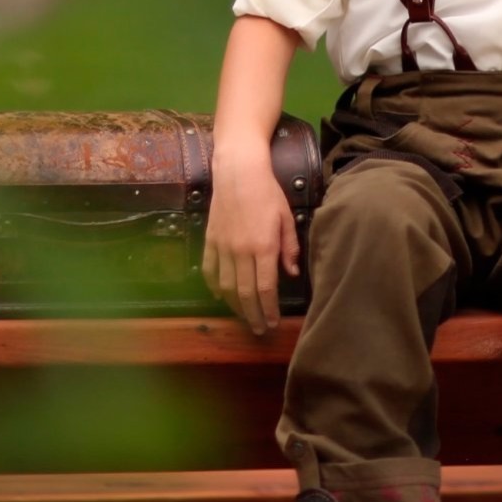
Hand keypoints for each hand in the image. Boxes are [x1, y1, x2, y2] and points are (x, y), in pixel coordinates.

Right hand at [201, 150, 300, 334]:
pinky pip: (209, 270)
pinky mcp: (210, 240)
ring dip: (234, 305)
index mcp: (263, 246)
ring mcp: (223, 247)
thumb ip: (289, 248)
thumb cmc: (268, 192)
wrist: (238, 172)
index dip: (269, 309)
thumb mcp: (286, 218)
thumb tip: (292, 274)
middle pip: (245, 293)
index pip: (265, 288)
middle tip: (259, 329)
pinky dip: (214, 286)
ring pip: (226, 286)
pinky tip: (220, 296)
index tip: (273, 322)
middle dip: (252, 315)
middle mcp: (241, 251)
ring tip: (243, 316)